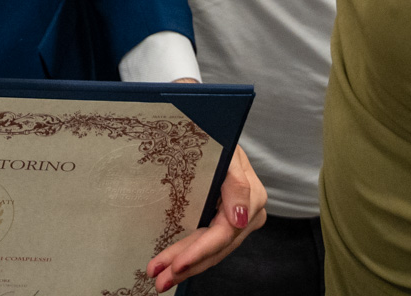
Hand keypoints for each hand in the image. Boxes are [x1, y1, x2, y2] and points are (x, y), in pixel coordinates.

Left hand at [145, 146, 264, 291]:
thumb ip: (237, 183)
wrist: (220, 132)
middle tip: (159, 278)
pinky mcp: (225, 223)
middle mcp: (247, 215)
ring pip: (211, 251)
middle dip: (186, 264)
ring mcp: (237, 221)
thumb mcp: (229, 151)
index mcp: (251, 197)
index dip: (200, 251)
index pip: (223, 233)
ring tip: (161, 278)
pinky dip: (191, 257)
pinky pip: (209, 246)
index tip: (177, 263)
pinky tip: (174, 267)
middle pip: (215, 247)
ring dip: (186, 266)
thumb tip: (238, 220)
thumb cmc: (220, 136)